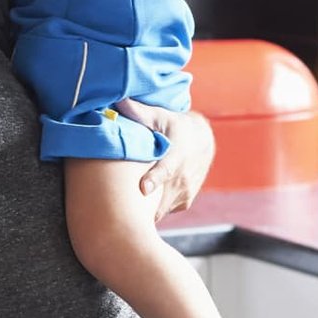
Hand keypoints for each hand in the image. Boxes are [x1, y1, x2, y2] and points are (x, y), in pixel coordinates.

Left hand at [115, 100, 214, 219]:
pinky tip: (138, 204)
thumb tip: (118, 100)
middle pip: (160, 201)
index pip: (167, 169)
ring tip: (121, 213)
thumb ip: (139, 113)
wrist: (202, 141)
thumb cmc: (174, 126)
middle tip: (116, 217)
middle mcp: (183, 178)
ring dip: (144, 212)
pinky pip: (163, 211)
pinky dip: (152, 210)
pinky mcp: (183, 202)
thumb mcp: (160, 116)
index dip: (155, 179)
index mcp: (177, 155)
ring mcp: (184, 193)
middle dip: (140, 209)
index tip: (144, 188)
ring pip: (159, 210)